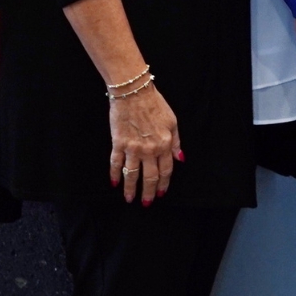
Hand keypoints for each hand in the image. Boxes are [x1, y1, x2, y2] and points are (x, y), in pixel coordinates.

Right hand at [108, 83, 181, 204]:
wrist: (133, 92)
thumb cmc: (154, 104)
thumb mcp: (173, 122)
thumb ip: (176, 142)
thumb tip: (181, 159)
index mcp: (165, 144)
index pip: (166, 170)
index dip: (164, 184)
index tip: (161, 194)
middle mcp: (150, 149)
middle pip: (150, 177)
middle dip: (148, 192)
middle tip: (146, 203)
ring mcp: (133, 148)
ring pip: (132, 174)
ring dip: (131, 189)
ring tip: (129, 199)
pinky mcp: (118, 143)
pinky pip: (116, 163)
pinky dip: (114, 174)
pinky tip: (114, 183)